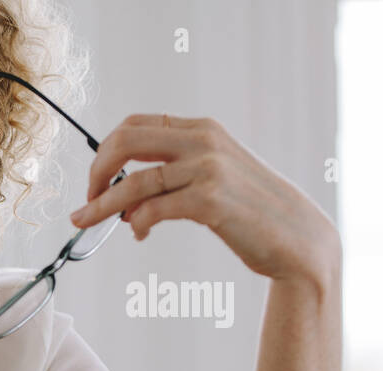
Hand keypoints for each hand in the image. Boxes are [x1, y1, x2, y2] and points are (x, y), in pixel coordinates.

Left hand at [70, 114, 338, 284]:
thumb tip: (124, 196)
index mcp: (201, 128)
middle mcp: (203, 141)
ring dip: (101, 206)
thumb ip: (176, 170)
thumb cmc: (250, 208)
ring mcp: (208, 168)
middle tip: (87, 198)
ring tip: (86, 221)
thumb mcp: (214, 173)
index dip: (104, 151)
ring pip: (133, 182)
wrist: (296, 235)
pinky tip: (138, 233)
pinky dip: (136, 223)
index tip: (96, 179)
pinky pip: (152, 209)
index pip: (135, 125)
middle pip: (125, 142)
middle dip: (96, 171)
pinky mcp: (210, 200)